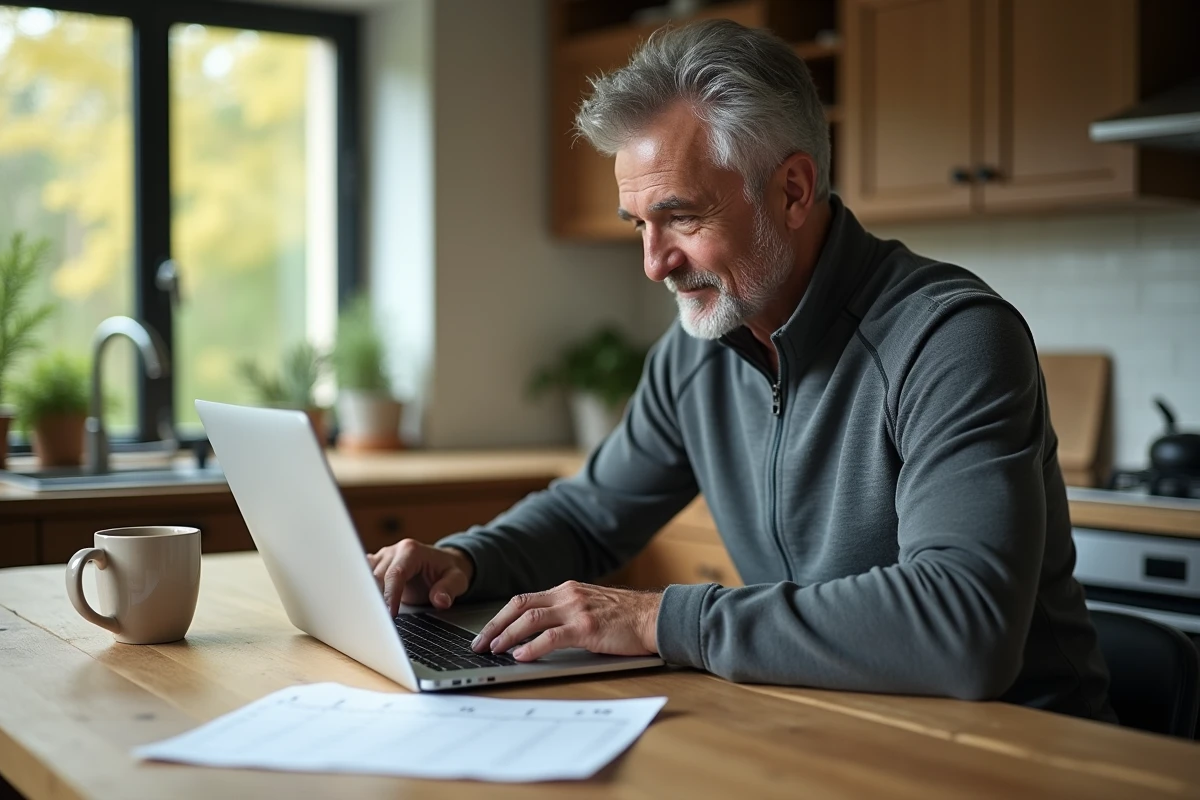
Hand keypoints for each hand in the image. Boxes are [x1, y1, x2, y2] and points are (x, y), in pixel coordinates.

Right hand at [366, 541, 473, 616]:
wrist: (442, 563)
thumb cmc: (447, 571)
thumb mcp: (457, 579)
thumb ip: (449, 589)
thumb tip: (440, 601)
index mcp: (411, 551)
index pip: (395, 574)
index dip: (390, 595)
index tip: (390, 615)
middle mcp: (393, 552)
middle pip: (376, 576)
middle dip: (375, 599)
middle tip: (377, 622)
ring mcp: (382, 558)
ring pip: (365, 578)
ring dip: (366, 596)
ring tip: (368, 617)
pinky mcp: (375, 566)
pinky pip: (362, 577)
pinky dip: (361, 591)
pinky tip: (360, 607)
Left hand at [471, 581, 661, 661]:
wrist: (655, 616)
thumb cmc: (626, 617)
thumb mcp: (590, 606)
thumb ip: (567, 613)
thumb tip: (539, 633)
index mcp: (566, 590)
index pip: (523, 600)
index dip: (501, 617)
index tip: (486, 633)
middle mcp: (568, 595)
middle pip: (519, 606)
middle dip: (495, 625)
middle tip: (478, 644)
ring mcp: (577, 610)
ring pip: (530, 619)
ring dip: (507, 636)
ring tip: (493, 650)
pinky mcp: (587, 627)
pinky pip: (552, 636)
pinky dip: (532, 646)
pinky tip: (521, 656)